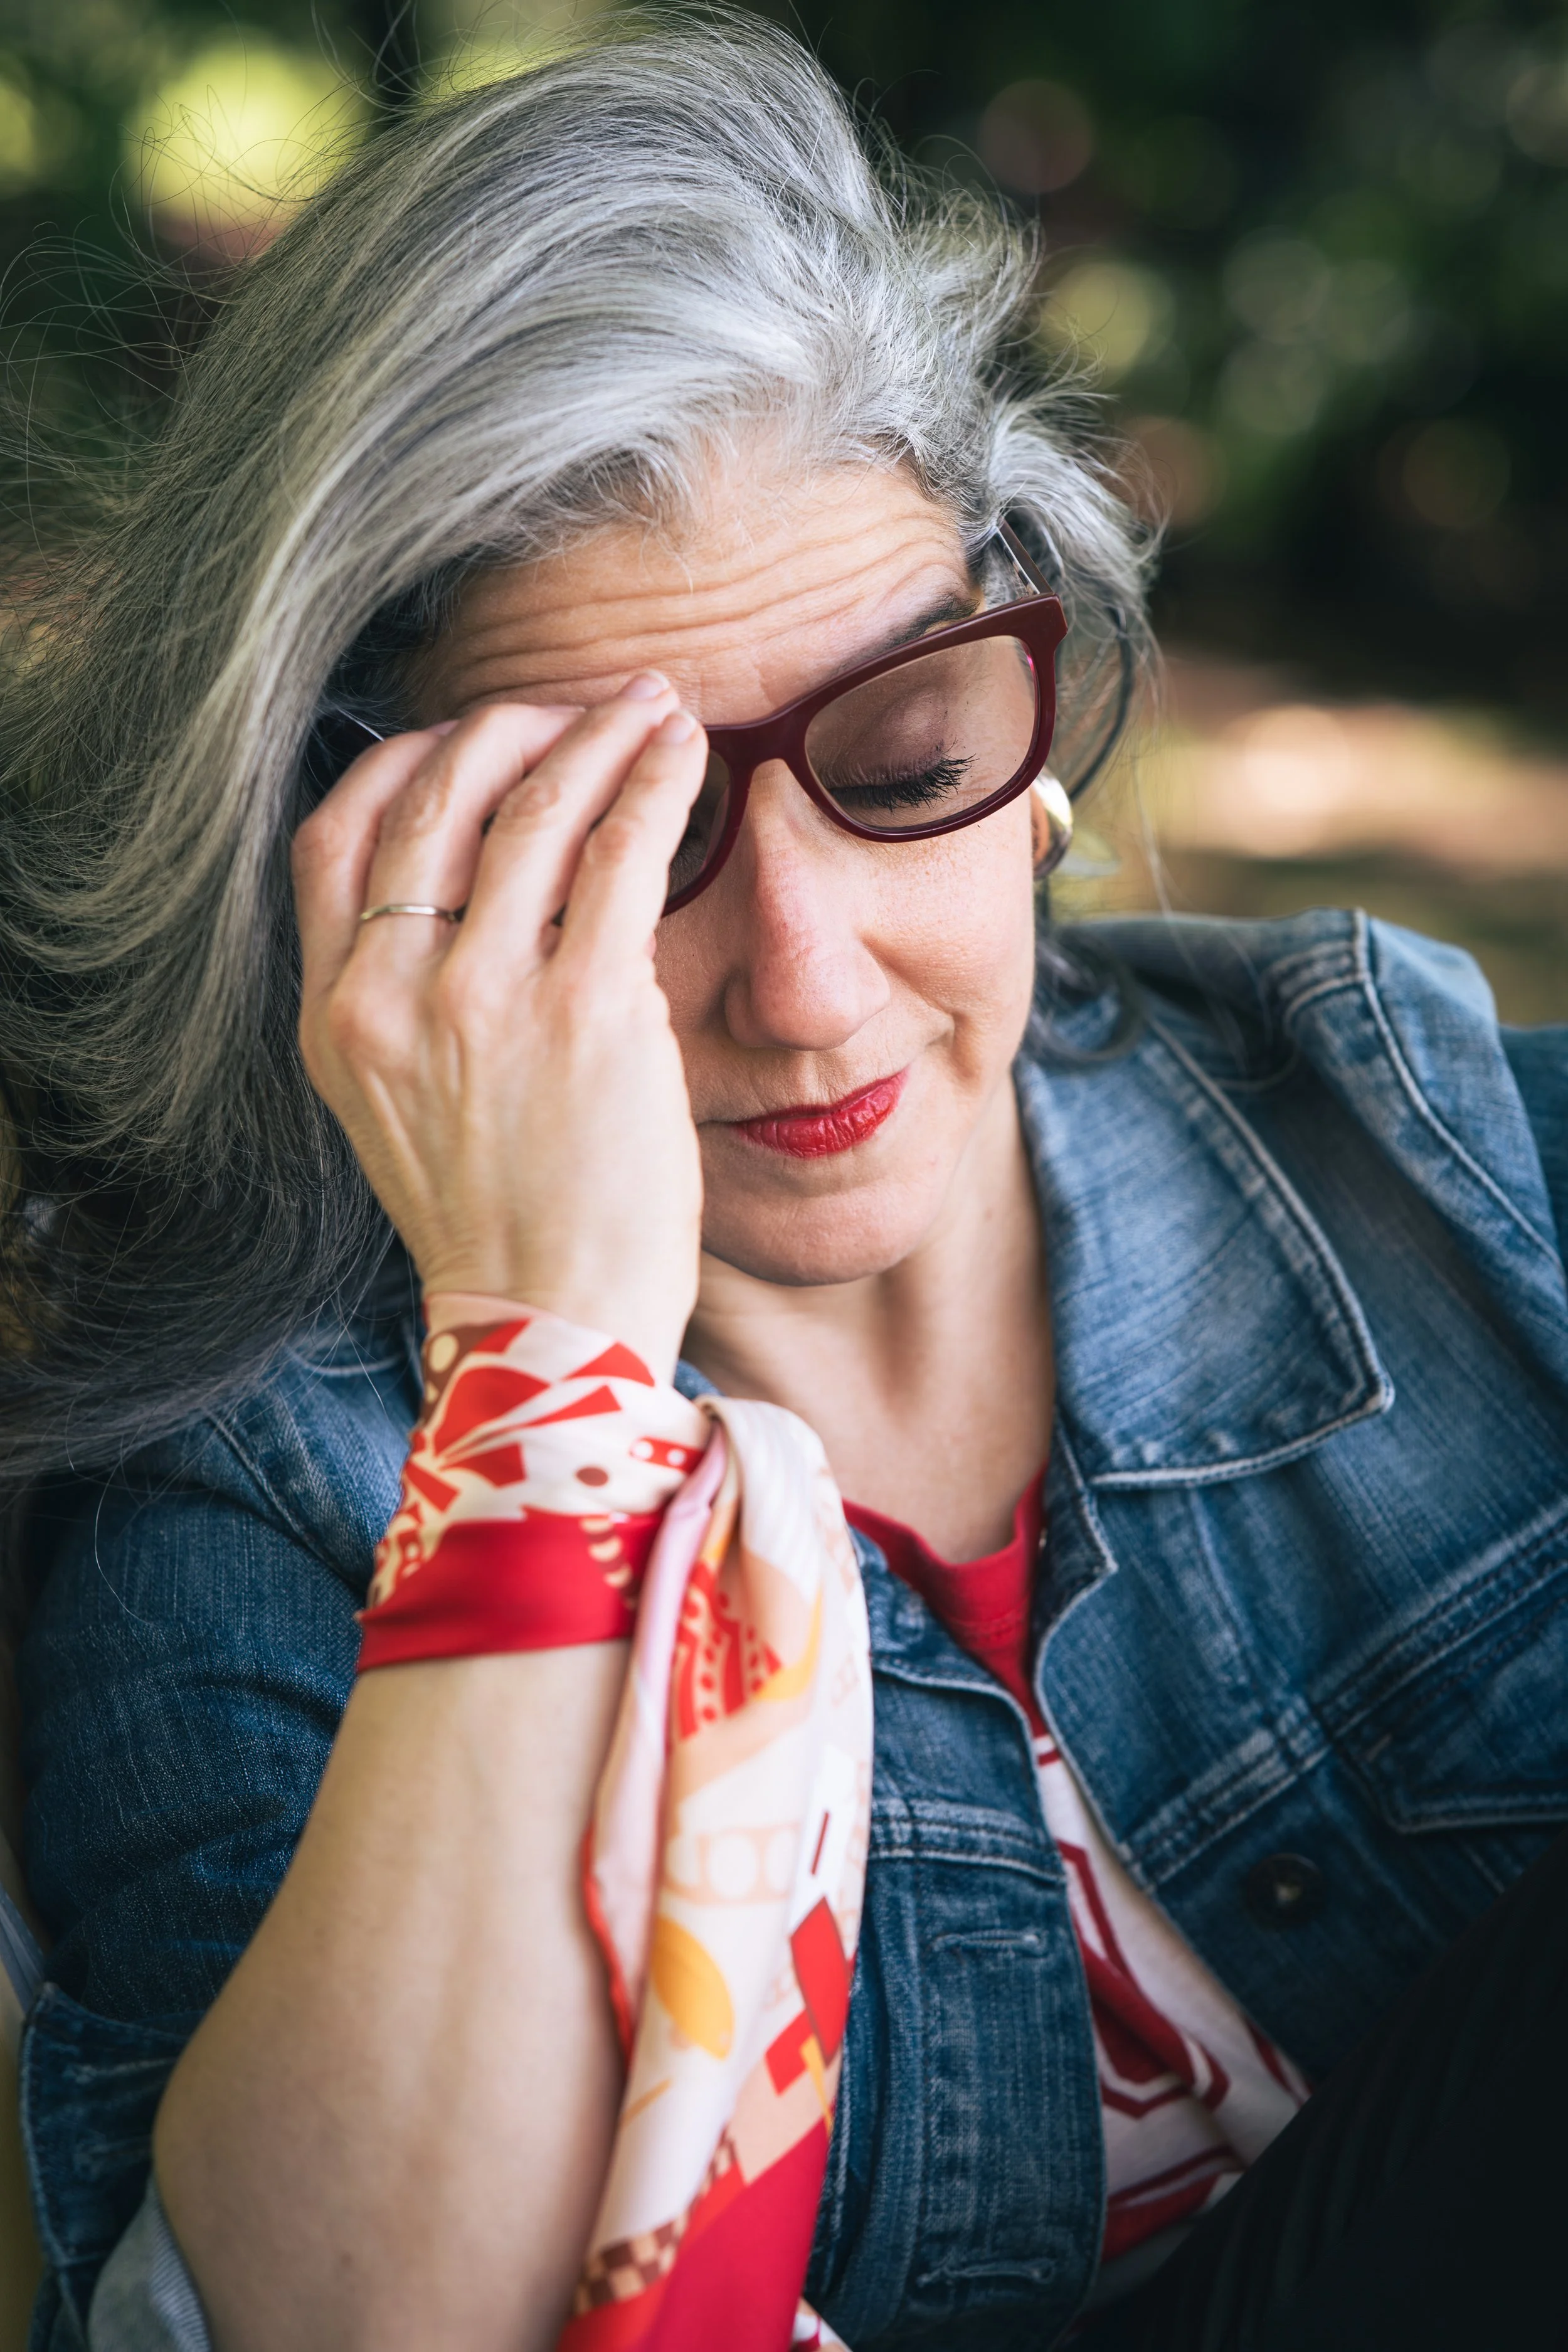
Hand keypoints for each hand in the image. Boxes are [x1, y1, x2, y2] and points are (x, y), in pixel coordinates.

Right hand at [293, 678, 707, 1380]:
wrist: (551, 1326)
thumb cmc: (499, 1220)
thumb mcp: (399, 1106)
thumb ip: (406, 998)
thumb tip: (477, 880)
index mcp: (334, 1019)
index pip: (332, 837)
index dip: (402, 762)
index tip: (470, 737)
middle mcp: (390, 997)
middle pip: (432, 799)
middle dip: (511, 727)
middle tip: (577, 708)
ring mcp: (483, 1000)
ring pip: (531, 808)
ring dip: (596, 736)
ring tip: (648, 707)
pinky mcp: (588, 1011)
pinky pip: (619, 851)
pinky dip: (652, 781)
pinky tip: (682, 754)